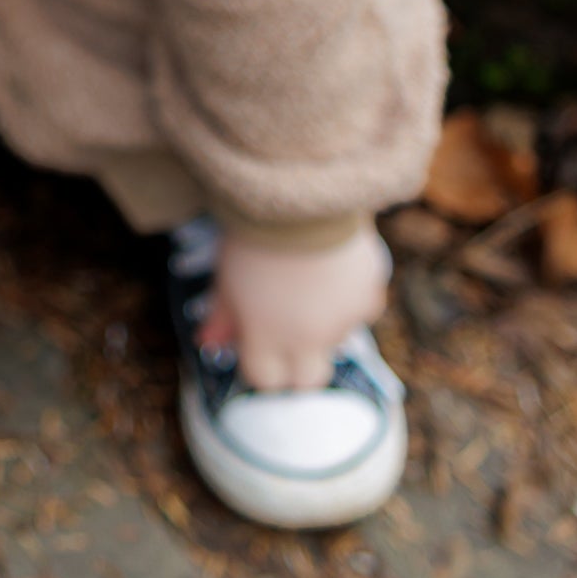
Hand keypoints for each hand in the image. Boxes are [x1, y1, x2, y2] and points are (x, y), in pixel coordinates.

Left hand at [202, 223, 388, 393]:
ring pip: (337, 339)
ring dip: (326, 322)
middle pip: (308, 380)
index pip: (263, 379)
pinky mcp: (369, 297)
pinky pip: (363, 308)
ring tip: (310, 279)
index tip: (257, 345)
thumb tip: (207, 343)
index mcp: (264, 337)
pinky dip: (353, 296)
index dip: (260, 363)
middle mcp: (307, 339)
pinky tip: (337, 267)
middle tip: (291, 333)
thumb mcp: (226, 274)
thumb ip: (221, 315)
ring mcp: (342, 322)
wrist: (300, 197)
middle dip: (300, 366)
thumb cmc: (253, 234)